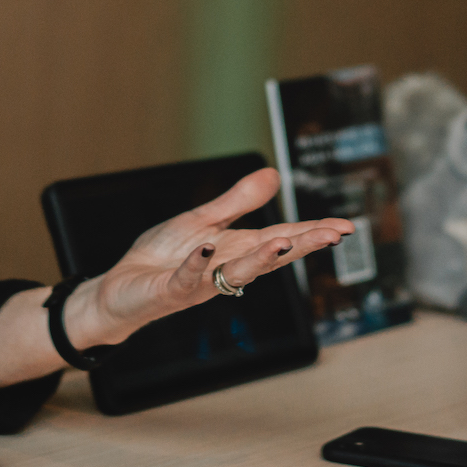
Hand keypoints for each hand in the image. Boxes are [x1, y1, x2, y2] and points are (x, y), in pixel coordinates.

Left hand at [63, 167, 354, 346]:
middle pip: (269, 258)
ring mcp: (201, 283)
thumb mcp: (203, 221)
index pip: (282, 239)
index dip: (313, 233)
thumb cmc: (162, 257)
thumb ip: (238, 202)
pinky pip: (186, 278)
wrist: (120, 289)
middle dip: (301, 246)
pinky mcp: (171, 291)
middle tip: (333, 235)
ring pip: (236, 274)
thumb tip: (274, 174)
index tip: (346, 226)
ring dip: (260, 259)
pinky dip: (196, 265)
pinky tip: (205, 249)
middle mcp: (226, 270)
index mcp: (236, 251)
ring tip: (284, 243)